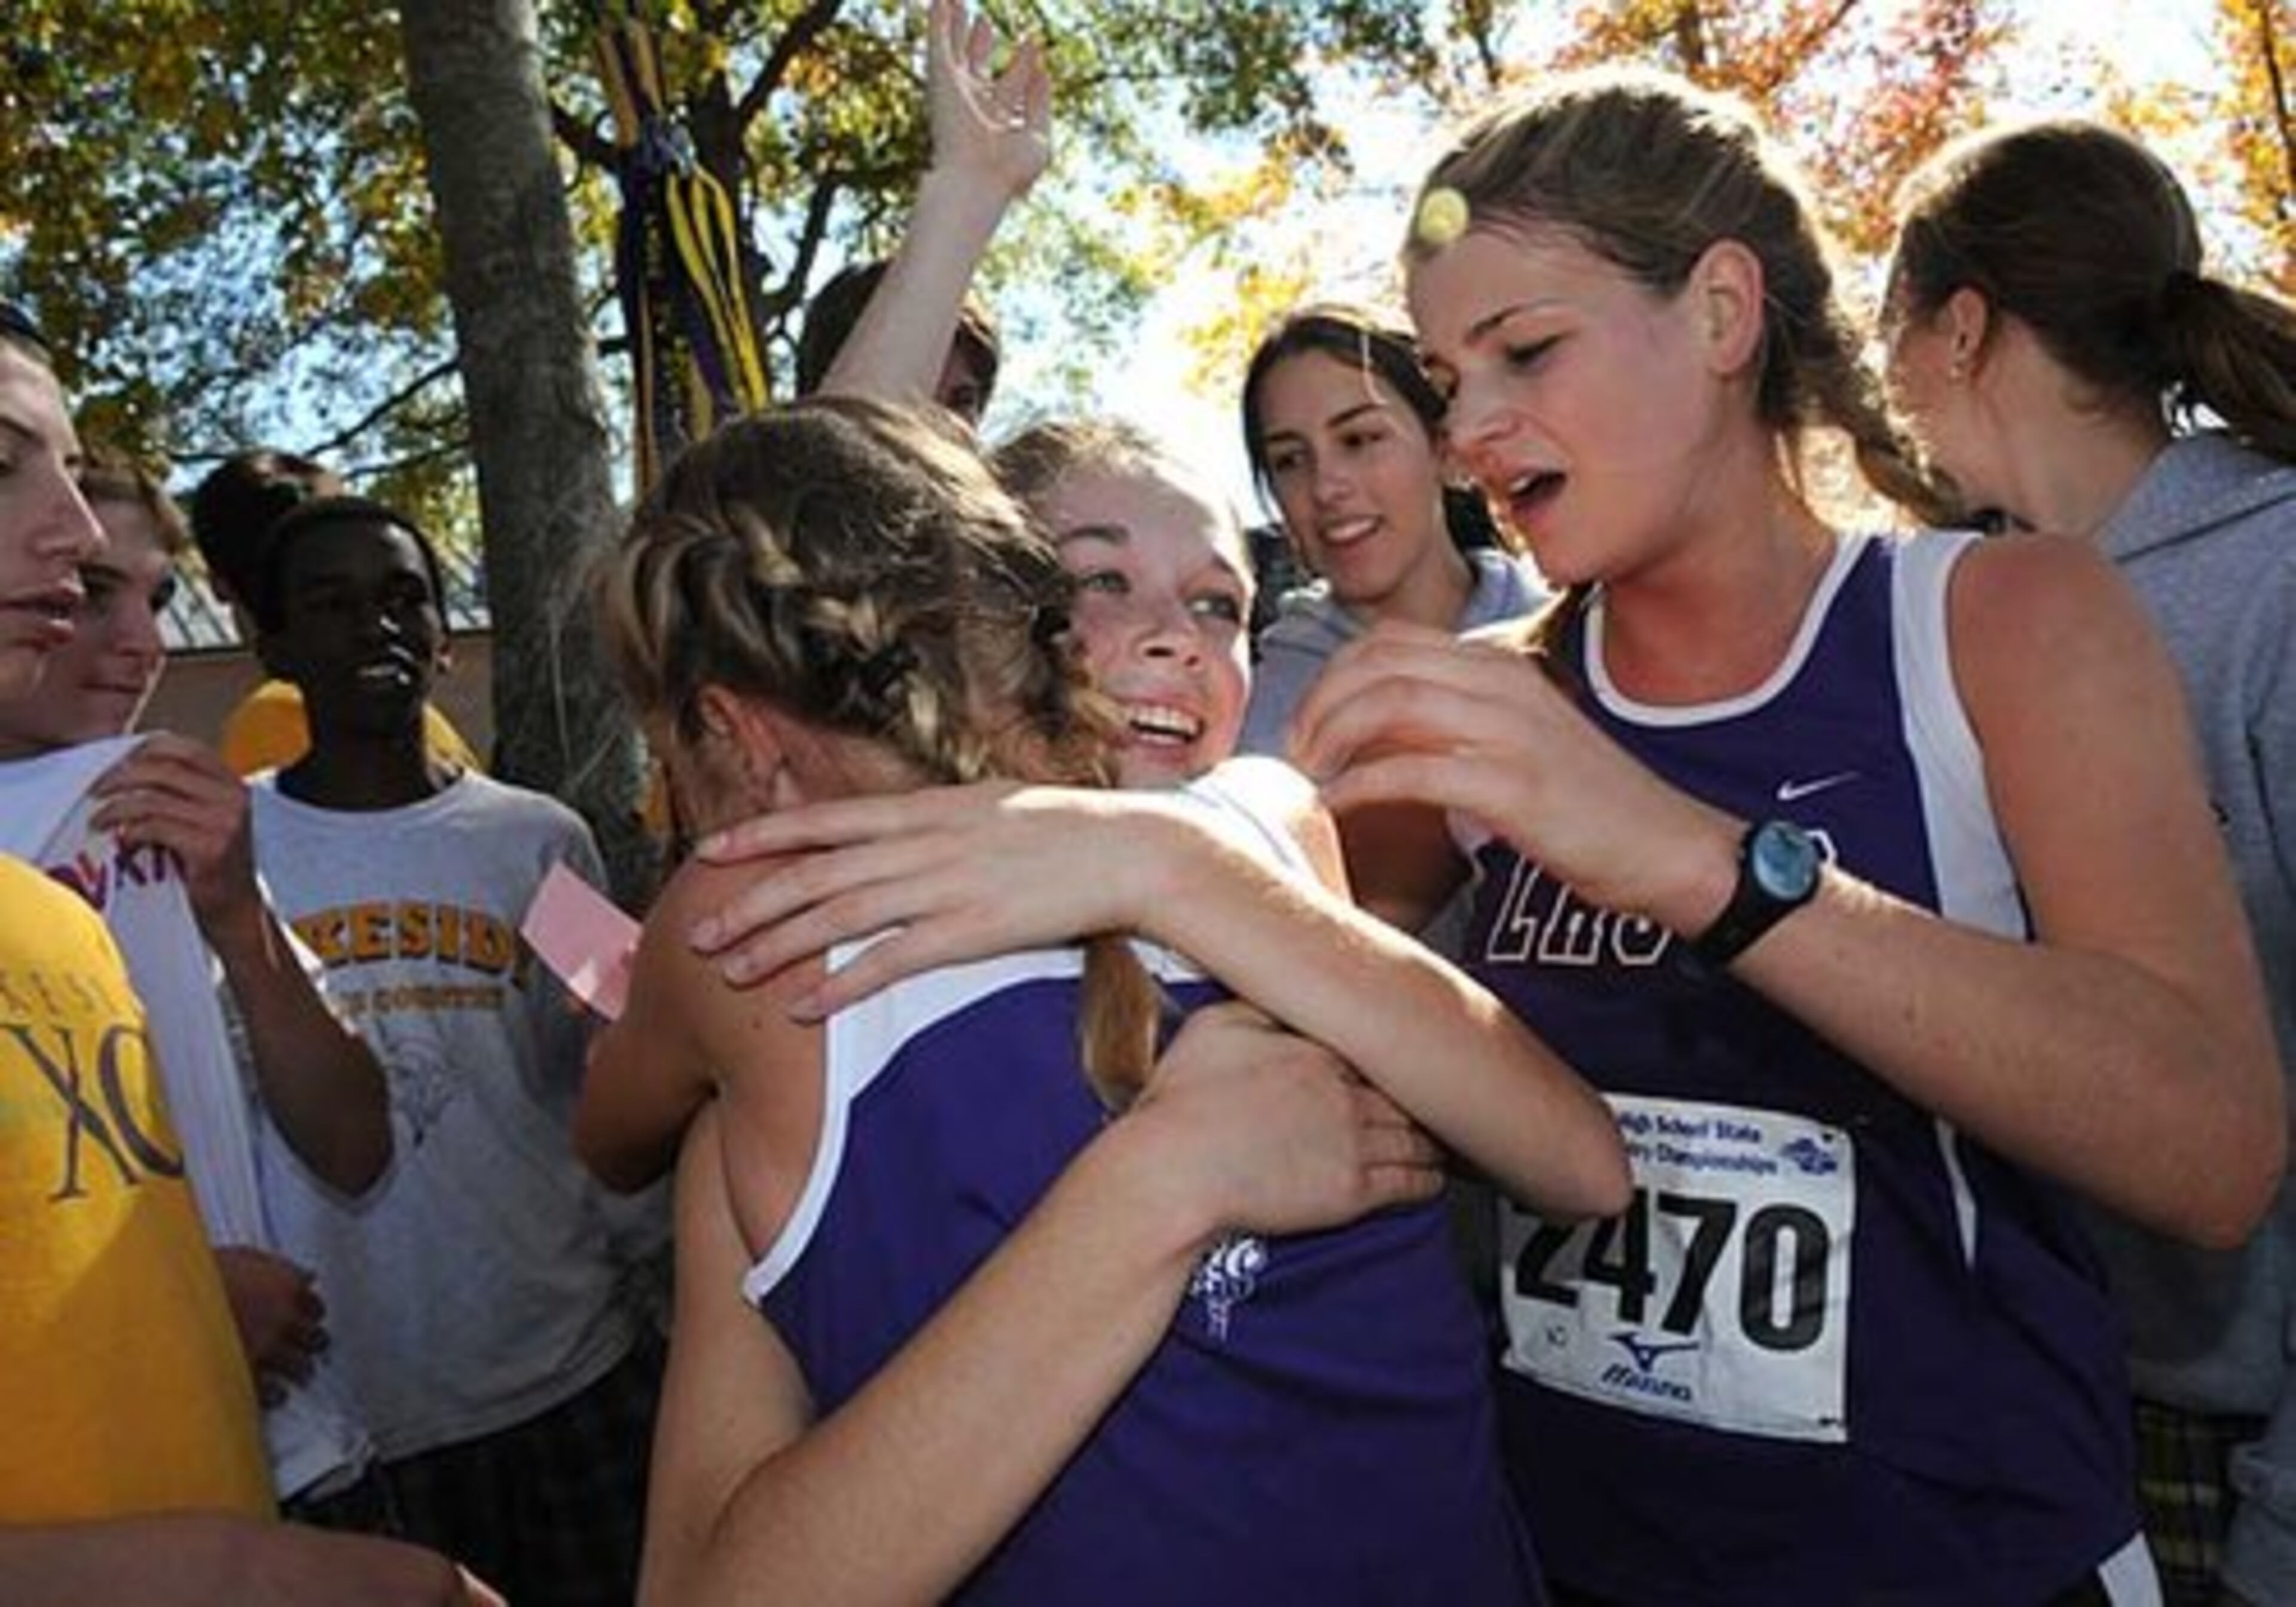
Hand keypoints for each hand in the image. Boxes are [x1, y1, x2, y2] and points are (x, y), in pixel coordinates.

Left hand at [88, 734, 260, 939]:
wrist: (237, 910)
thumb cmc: (211, 865)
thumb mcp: (205, 818)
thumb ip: (183, 793)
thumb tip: (127, 770)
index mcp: (233, 784)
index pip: (186, 749)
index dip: (147, 748)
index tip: (117, 761)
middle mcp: (233, 797)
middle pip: (163, 770)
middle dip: (121, 777)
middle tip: (95, 791)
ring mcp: (225, 822)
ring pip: (153, 800)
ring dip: (116, 808)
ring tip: (98, 821)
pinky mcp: (211, 847)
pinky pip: (156, 828)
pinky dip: (131, 832)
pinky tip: (122, 841)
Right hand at [213, 1245, 327, 1406]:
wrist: (166, 1301)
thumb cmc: (200, 1276)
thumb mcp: (245, 1258)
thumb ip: (281, 1268)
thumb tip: (308, 1276)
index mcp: (286, 1286)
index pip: (316, 1306)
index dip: (312, 1314)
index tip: (310, 1319)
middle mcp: (283, 1318)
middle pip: (315, 1338)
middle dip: (313, 1343)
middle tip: (312, 1347)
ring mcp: (266, 1348)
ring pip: (301, 1367)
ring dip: (301, 1370)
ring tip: (301, 1373)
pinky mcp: (247, 1375)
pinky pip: (275, 1392)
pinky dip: (277, 1393)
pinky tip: (275, 1392)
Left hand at [689, 781, 1150, 1006]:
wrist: (1128, 849)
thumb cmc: (1063, 828)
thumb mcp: (986, 805)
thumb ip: (931, 820)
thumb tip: (889, 830)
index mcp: (924, 808)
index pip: (822, 821)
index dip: (760, 837)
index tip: (710, 853)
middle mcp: (921, 843)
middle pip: (814, 874)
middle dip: (749, 904)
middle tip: (698, 934)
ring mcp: (943, 887)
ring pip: (837, 917)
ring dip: (776, 946)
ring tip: (730, 971)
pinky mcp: (970, 932)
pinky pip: (889, 962)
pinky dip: (840, 985)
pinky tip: (801, 1008)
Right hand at [927, 0, 1050, 202]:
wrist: (977, 178)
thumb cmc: (1009, 170)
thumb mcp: (1039, 136)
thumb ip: (1041, 105)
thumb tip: (1043, 74)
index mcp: (1000, 117)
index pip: (1014, 82)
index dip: (1025, 63)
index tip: (1033, 44)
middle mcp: (975, 103)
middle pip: (978, 65)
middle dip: (980, 43)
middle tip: (983, 22)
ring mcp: (956, 90)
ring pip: (954, 50)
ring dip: (955, 24)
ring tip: (955, 1)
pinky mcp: (941, 80)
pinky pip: (938, 41)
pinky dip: (938, 20)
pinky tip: (941, 0)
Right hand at [1128, 1002, 1442, 1238]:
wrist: (1173, 1173)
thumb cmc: (1181, 1105)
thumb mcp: (1212, 1027)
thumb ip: (1258, 1005)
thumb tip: (1282, 991)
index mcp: (1315, 1050)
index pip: (1375, 1044)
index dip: (1393, 1050)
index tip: (1405, 1050)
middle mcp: (1343, 1094)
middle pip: (1405, 1090)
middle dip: (1424, 1094)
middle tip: (1442, 1093)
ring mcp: (1352, 1144)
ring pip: (1416, 1136)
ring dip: (1433, 1136)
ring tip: (1444, 1136)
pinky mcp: (1351, 1193)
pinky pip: (1411, 1183)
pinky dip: (1430, 1178)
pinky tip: (1435, 1176)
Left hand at [1287, 622, 1728, 923]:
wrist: (1668, 847)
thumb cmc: (1591, 804)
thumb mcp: (1522, 737)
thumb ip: (1460, 719)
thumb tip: (1380, 729)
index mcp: (1502, 664)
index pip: (1392, 640)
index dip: (1334, 674)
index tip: (1309, 720)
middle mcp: (1502, 684)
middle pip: (1377, 663)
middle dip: (1319, 702)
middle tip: (1295, 749)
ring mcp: (1509, 732)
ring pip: (1387, 702)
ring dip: (1330, 737)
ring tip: (1308, 775)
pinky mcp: (1511, 788)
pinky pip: (1410, 769)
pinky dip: (1359, 785)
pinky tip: (1336, 807)